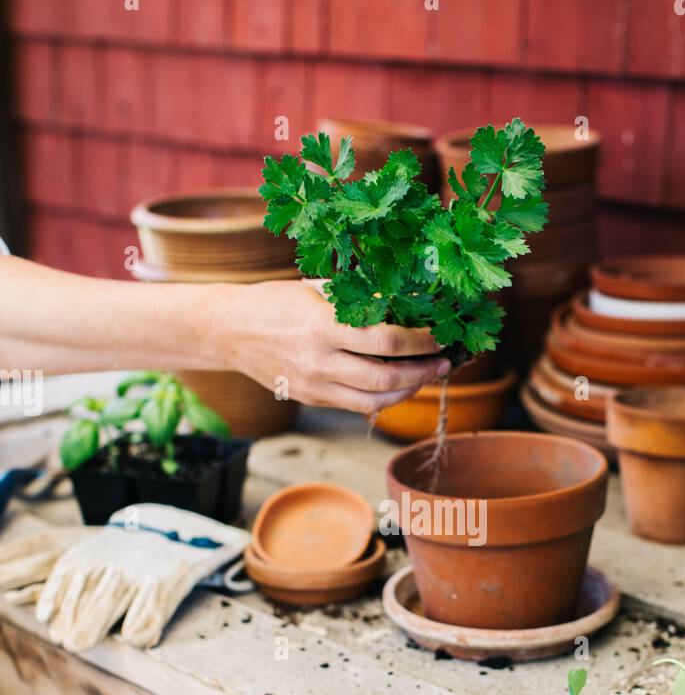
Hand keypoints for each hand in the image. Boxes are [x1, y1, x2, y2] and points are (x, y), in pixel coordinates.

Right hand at [215, 278, 449, 413]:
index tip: (440, 336)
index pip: (387, 341)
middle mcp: (320, 361)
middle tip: (445, 362)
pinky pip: (357, 406)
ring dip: (409, 392)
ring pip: (375, 402)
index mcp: (324, 326)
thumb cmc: (275, 301)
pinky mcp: (312, 398)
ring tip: (426, 377)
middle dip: (423, 372)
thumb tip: (403, 300)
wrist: (229, 330)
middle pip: (387, 378)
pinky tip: (397, 385)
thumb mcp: (316, 288)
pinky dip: (383, 399)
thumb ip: (357, 298)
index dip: (421, 342)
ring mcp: (315, 385)